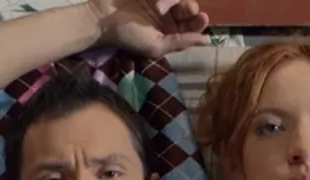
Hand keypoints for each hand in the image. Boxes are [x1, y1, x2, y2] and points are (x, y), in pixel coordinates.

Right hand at [86, 0, 210, 57]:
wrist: (103, 17)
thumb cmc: (128, 35)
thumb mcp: (156, 45)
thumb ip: (181, 43)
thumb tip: (207, 42)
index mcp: (170, 32)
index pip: (192, 27)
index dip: (199, 22)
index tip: (202, 17)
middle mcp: (167, 16)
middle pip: (189, 8)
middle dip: (189, 7)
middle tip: (185, 8)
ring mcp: (160, 1)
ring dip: (171, 0)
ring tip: (156, 5)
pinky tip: (153, 0)